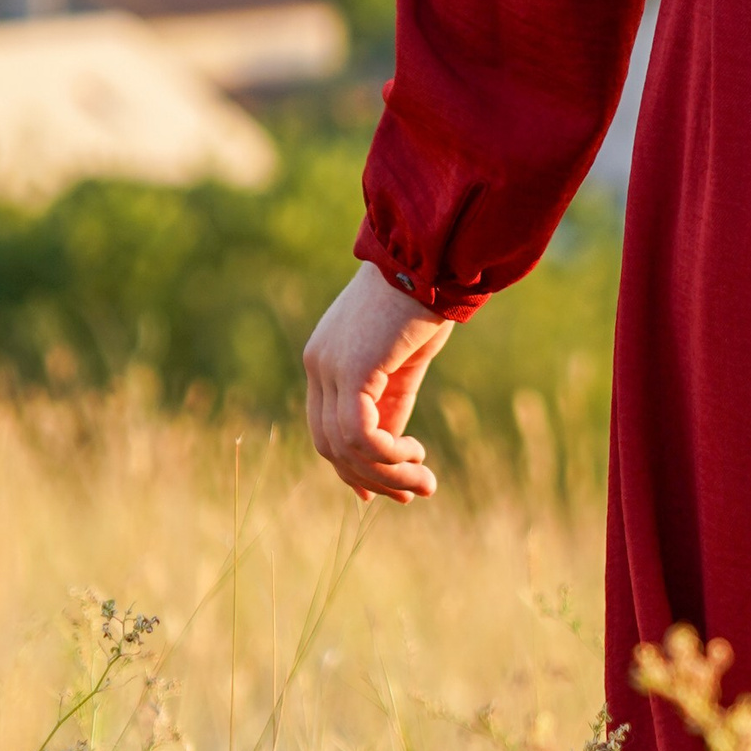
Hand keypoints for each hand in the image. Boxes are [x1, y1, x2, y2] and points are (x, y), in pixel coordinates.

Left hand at [303, 263, 453, 502]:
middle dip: (371, 477)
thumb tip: (391, 448)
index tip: (390, 488)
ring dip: (388, 473)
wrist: (433, 259)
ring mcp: (329, 368)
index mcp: (325, 360)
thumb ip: (391, 401)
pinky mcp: (351, 371)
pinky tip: (415, 454)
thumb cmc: (424, 301)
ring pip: (346, 447)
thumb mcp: (404, 361)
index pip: (326, 428)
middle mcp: (318, 366)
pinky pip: (361, 436)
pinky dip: (388, 456)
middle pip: (329, 444)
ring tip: (425, 480)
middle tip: (413, 491)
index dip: (352, 466)